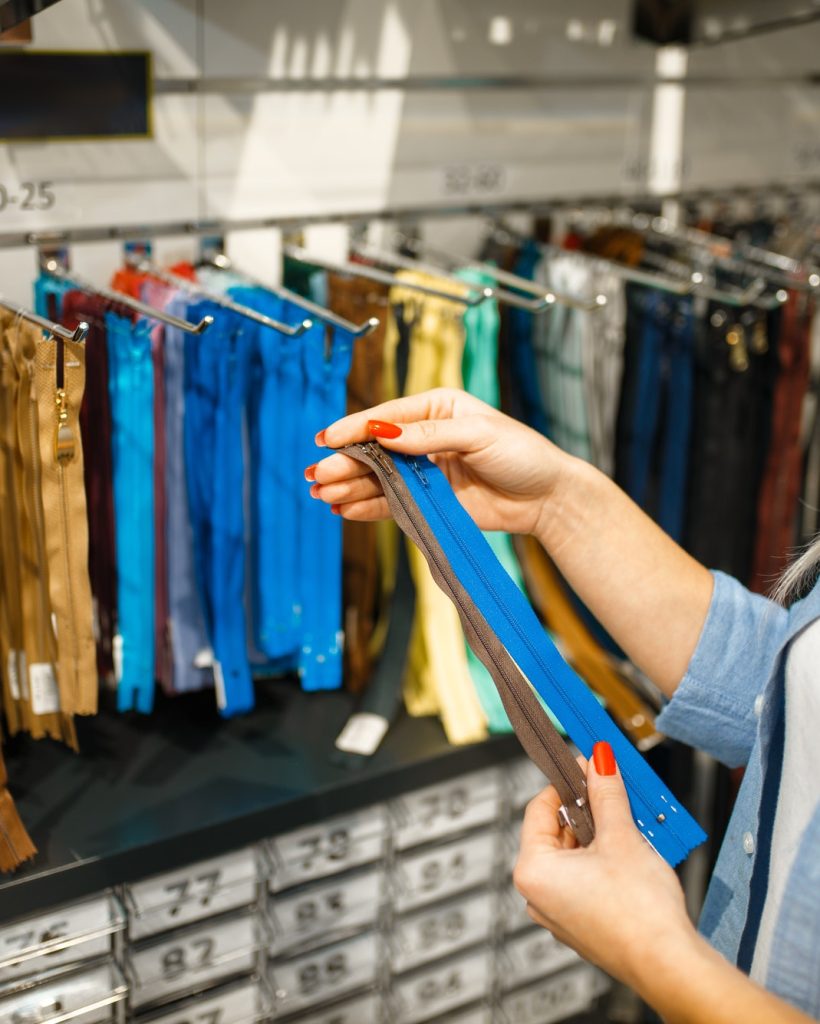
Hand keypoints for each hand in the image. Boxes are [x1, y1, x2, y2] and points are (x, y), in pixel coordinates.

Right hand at [306, 387, 572, 535]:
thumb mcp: (478, 434)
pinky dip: (368, 507)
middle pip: (375, 451)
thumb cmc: (521, 454)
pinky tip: (345, 510)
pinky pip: (392, 504)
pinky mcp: (429, 502)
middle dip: (345, 463)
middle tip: (318, 475)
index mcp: (435, 409)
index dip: (354, 428)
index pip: (386, 417)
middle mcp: (423, 438)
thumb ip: (429, 435)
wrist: (547, 498)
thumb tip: (384, 432)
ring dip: (350, 487)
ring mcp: (424, 472)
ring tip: (323, 495)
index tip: (327, 439)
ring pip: (378, 479)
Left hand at [512, 742, 694, 991]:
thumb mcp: (621, 836)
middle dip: (584, 809)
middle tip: (608, 789)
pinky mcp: (581, 924)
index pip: (539, 809)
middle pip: (555, 831)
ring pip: (571, 856)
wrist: (668, 963)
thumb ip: (606, 794)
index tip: (585, 767)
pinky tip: (625, 851)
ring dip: (596, 834)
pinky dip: (600, 860)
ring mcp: (559, 913)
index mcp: (533, 870)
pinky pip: (582, 879)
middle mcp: (538, 895)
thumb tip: (598, 762)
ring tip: (623, 820)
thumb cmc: (640, 912)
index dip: (565, 783)